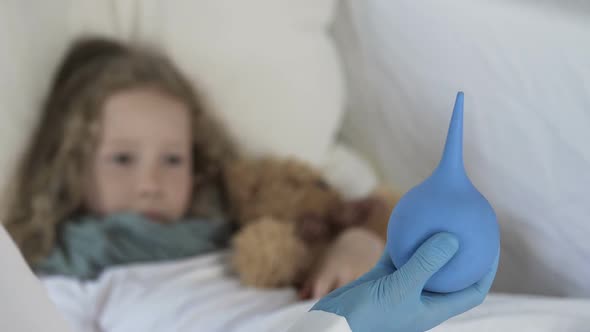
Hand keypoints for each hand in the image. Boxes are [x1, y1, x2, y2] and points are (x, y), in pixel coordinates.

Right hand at [310, 232, 499, 331]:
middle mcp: (421, 297)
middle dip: (459, 250)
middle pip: (449, 271)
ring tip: (438, 214)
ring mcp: (401, 287)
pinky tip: (404, 216)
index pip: (472, 291)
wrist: (334, 324)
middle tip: (466, 223)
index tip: (491, 244)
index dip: (486, 269)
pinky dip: (401, 237)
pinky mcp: (382, 277)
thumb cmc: (369, 316)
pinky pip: (397, 252)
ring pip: (421, 259)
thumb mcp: (400, 289)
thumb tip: (453, 237)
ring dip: (429, 240)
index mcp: (434, 308)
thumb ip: (426, 264)